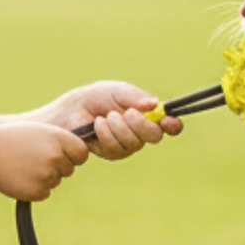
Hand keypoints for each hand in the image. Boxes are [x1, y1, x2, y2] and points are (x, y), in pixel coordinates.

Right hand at [0, 117, 94, 202]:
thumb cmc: (12, 140)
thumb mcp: (39, 132)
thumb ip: (61, 142)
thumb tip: (80, 155)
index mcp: (59, 138)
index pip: (81, 153)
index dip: (73, 156)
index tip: (61, 155)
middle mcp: (56, 156)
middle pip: (69, 169)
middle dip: (56, 167)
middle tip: (34, 159)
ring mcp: (47, 175)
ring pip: (56, 181)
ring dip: (43, 178)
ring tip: (23, 166)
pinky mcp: (37, 191)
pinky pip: (44, 192)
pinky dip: (34, 188)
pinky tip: (20, 177)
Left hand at [44, 82, 183, 159]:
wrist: (71, 110)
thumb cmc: (95, 97)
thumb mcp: (117, 91)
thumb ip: (136, 97)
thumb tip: (155, 105)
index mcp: (147, 114)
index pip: (169, 125)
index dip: (173, 125)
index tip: (167, 120)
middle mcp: (141, 131)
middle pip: (155, 136)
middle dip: (142, 125)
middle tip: (128, 113)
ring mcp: (128, 144)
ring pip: (135, 143)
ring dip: (119, 127)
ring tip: (106, 116)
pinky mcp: (113, 153)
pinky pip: (117, 148)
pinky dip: (107, 134)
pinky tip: (97, 125)